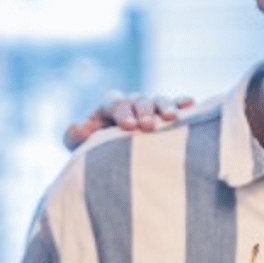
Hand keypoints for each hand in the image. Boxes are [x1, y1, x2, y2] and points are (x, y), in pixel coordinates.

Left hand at [61, 92, 194, 150]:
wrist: (118, 163)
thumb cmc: (99, 155)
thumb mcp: (82, 147)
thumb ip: (74, 137)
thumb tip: (81, 125)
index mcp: (110, 108)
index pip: (115, 102)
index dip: (122, 112)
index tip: (128, 126)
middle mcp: (132, 103)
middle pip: (138, 99)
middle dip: (143, 110)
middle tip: (147, 126)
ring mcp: (152, 107)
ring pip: (158, 99)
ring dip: (164, 106)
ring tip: (171, 117)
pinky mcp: (169, 114)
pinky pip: (177, 103)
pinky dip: (182, 102)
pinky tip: (189, 104)